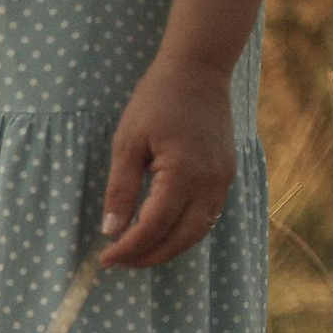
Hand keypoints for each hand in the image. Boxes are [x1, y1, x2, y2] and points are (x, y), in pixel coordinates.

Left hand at [100, 55, 234, 268]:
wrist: (198, 70)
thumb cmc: (157, 100)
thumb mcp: (127, 143)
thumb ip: (120, 189)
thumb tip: (111, 231)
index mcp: (183, 174)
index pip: (153, 228)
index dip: (128, 248)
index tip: (105, 258)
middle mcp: (210, 183)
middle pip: (180, 239)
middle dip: (148, 257)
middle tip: (119, 262)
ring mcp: (223, 180)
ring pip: (198, 233)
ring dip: (168, 248)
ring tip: (137, 252)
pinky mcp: (227, 175)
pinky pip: (207, 216)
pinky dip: (184, 231)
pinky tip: (161, 232)